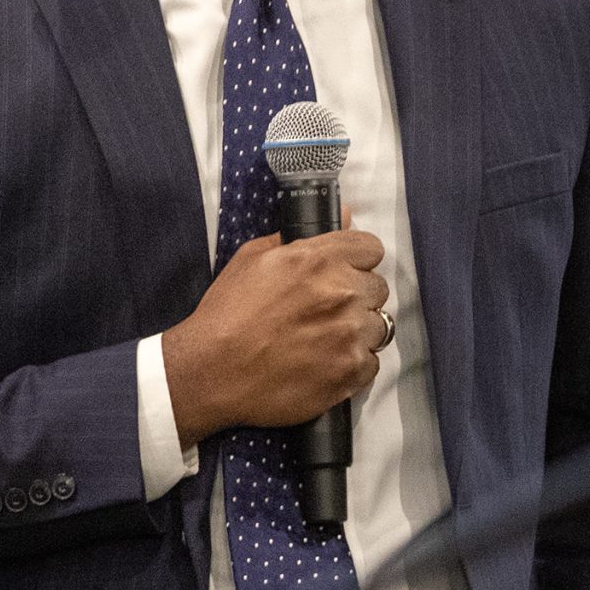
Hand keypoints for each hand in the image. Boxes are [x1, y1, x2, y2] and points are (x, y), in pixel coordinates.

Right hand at [163, 226, 389, 445]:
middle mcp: (341, 293)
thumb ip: (301, 237)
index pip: (370, 248)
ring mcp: (349, 334)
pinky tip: (325, 364)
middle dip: (356, 297)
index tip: (345, 272)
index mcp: (317, 260)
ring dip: (358, 331)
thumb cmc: (226, 315)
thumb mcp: (251, 259)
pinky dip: (353, 364)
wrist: (210, 374)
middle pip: (377, 287)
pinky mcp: (350, 371)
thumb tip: (346, 216)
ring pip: (379, 325)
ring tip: (325, 340)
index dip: (357, 260)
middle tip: (325, 312)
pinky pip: (371, 361)